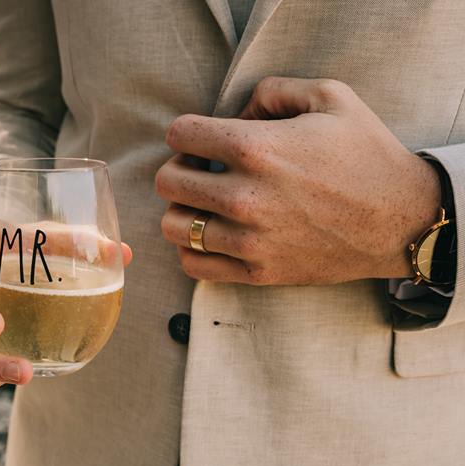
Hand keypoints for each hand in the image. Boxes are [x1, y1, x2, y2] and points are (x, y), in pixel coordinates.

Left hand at [156, 76, 441, 284]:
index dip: (186, 133)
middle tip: (202, 172)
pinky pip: (193, 264)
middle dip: (179, 169)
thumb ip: (273, 92)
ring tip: (206, 205)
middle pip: (166, 183)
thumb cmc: (365, 155)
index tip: (203, 141)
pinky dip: (194, 249)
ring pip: (174, 227)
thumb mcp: (330, 98)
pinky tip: (214, 234)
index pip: (179, 135)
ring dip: (183, 211)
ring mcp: (247, 239)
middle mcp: (244, 196)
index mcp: (255, 148)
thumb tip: (238, 112)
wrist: (399, 220)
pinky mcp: (255, 272)